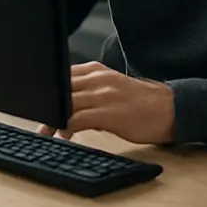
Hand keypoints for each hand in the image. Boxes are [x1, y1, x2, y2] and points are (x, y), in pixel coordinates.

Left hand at [38, 62, 173, 144]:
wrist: (171, 109)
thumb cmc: (140, 102)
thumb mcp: (111, 88)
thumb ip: (88, 90)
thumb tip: (64, 105)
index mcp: (96, 70)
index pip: (61, 74)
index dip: (46, 90)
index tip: (35, 102)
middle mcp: (98, 78)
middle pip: (60, 88)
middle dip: (45, 105)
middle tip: (36, 120)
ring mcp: (104, 95)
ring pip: (66, 103)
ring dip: (52, 118)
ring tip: (44, 131)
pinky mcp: (110, 113)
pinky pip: (79, 118)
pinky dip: (66, 128)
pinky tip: (63, 136)